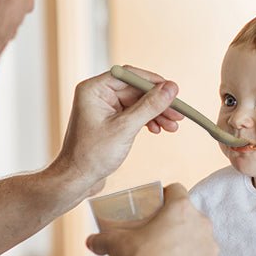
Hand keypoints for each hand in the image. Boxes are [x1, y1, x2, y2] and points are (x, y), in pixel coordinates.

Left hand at [52, 66, 183, 197]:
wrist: (77, 179)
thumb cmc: (91, 155)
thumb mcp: (125, 128)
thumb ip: (149, 106)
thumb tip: (171, 88)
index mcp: (94, 89)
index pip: (128, 75)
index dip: (153, 82)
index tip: (173, 90)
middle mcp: (98, 95)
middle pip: (136, 90)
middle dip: (158, 102)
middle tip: (178, 112)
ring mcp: (104, 108)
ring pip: (137, 103)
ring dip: (156, 113)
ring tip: (173, 126)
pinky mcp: (110, 121)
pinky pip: (133, 114)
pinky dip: (147, 121)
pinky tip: (158, 130)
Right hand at [86, 184, 219, 255]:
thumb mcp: (113, 244)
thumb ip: (102, 238)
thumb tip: (90, 241)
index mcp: (180, 210)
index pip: (177, 189)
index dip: (167, 194)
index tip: (158, 204)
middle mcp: (201, 225)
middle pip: (190, 216)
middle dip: (177, 223)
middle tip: (159, 234)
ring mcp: (210, 249)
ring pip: (200, 241)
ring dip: (188, 245)